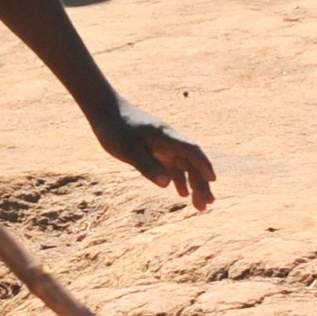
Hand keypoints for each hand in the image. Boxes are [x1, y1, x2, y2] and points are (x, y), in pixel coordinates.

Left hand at [93, 100, 215, 209]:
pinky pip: (171, 165)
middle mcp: (168, 140)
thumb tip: (167, 185)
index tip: (213, 181)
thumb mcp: (128, 150)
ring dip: (193, 184)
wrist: (104, 109)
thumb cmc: (114, 128)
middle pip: (191, 162)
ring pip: (184, 165)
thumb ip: (147, 166)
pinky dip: (178, 178)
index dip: (204, 165)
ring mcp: (162, 144)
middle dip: (200, 183)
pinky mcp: (154, 148)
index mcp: (165, 136)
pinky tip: (182, 193)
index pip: (192, 151)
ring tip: (199, 205)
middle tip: (205, 206)